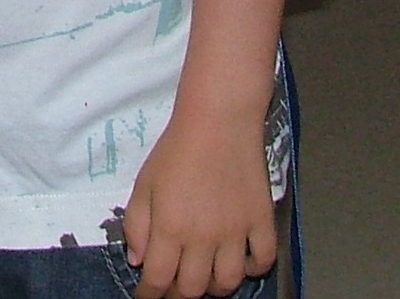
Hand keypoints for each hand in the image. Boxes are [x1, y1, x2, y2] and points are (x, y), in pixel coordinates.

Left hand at [121, 108, 277, 298]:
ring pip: (228, 283)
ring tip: (206, 277)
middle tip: (174, 286)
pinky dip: (254, 268)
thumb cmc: (177, 148)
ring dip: (214, 288)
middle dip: (178, 294)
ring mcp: (236, 231)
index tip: (146, 295)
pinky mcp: (261, 220)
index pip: (157, 280)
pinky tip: (242, 261)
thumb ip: (136, 224)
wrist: (219, 119)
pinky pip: (263, 259)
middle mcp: (204, 237)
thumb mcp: (144, 183)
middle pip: (192, 289)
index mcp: (171, 228)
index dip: (149, 294)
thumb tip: (138, 260)